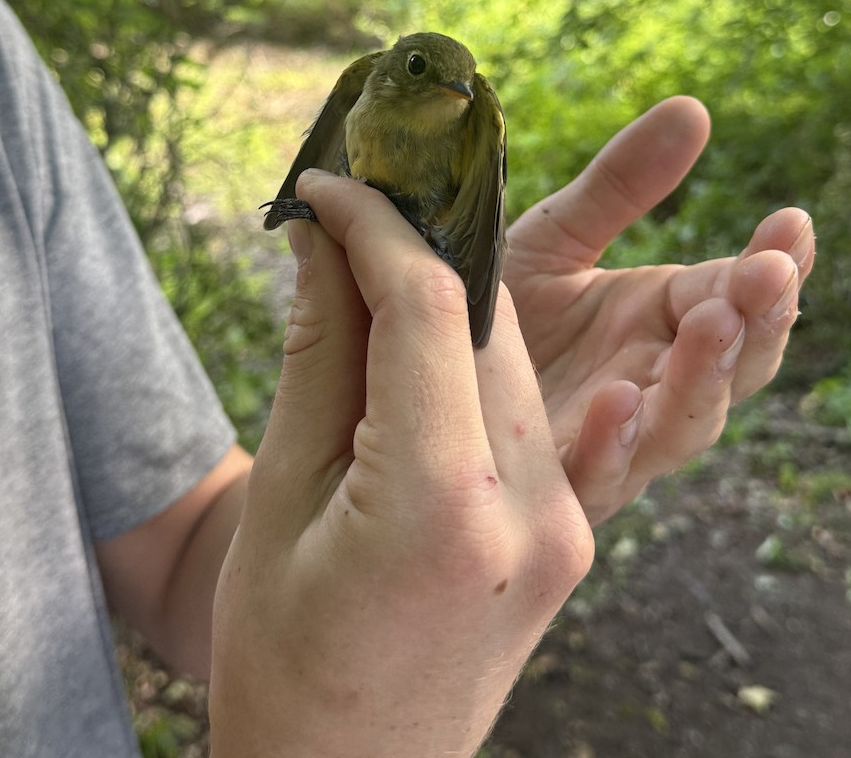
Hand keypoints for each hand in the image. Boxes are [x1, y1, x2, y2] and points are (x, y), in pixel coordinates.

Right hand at [210, 172, 592, 757]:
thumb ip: (318, 354)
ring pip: (513, 359)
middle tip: (346, 219)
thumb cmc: (284, 663)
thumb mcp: (280, 503)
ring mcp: (566, 527)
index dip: (375, 227)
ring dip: (448, 305)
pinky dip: (473, 364)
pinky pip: (526, 413)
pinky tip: (421, 347)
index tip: (327, 188)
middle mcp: (533, 511)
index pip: (428, 306)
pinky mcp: (571, 533)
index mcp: (443, 507)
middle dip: (416, 255)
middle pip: (484, 323)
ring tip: (371, 277)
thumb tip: (321, 240)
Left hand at [504, 97, 815, 525]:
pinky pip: (595, 474)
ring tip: (711, 323)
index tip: (791, 223)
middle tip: (766, 274)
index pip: (738, 295)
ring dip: (701, 377)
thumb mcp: (560, 234)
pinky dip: (612, 445)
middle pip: (731, 366)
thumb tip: (694, 108)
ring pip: (679, 424)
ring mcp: (609, 437)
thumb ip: (623, 183)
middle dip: (757, 321)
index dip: (773, 264)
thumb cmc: (500, 303)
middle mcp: (650, 382)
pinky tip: (617, 402)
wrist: (412, 355)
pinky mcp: (554, 480)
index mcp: (662, 321)